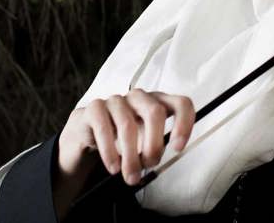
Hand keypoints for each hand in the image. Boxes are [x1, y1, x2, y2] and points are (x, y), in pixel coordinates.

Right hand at [53, 89, 193, 219]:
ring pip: (128, 124)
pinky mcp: (95, 108)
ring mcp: (117, 100)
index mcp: (159, 103)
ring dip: (131, 155)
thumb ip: (156, 149)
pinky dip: (110, 152)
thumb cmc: (125, 139)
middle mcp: (140, 97)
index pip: (181, 103)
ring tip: (131, 176)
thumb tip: (157, 160)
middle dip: (154, 144)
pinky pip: (104, 128)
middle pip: (155, 112)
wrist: (89, 133)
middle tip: (150, 165)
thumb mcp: (146, 144)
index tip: (178, 148)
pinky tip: (113, 167)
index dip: (184, 123)